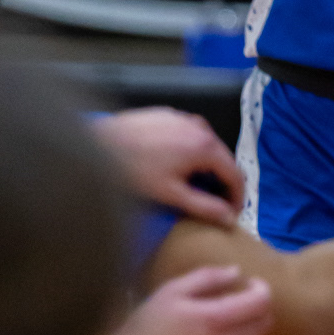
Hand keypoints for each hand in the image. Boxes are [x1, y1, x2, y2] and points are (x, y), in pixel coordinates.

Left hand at [98, 107, 244, 226]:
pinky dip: (188, 152)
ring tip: (190, 186)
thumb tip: (230, 219)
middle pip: (222, 158)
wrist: (96, 145)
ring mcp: (183, 118)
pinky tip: (172, 166)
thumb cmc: (133, 171)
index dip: (237, 197)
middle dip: (220, 182)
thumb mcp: (172, 194)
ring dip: (204, 167)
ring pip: (205, 146)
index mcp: (206, 146)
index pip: (236, 174)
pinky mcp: (167, 115)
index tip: (230, 214)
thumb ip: (205, 207)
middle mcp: (200, 126)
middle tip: (210, 203)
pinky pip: (188, 135)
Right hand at [113, 264, 272, 334]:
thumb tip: (237, 272)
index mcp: (217, 318)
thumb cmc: (147, 326)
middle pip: (264, 323)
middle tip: (238, 307)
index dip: (261, 289)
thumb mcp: (171, 291)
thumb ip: (207, 278)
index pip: (262, 301)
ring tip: (224, 332)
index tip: (249, 285)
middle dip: (257, 310)